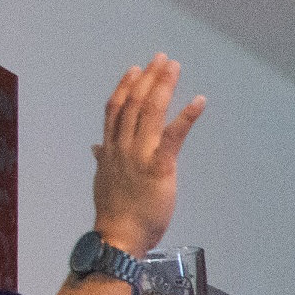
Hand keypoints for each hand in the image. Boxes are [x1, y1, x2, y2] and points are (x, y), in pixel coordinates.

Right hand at [92, 55, 204, 254]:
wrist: (118, 236)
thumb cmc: (116, 213)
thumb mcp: (105, 180)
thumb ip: (102, 160)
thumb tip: (95, 148)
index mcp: (110, 149)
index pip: (115, 110)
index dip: (125, 87)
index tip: (135, 69)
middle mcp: (122, 146)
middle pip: (134, 103)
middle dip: (148, 78)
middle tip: (161, 58)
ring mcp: (138, 154)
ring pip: (149, 111)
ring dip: (163, 86)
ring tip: (174, 67)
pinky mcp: (158, 166)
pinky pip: (173, 136)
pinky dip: (187, 115)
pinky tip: (199, 101)